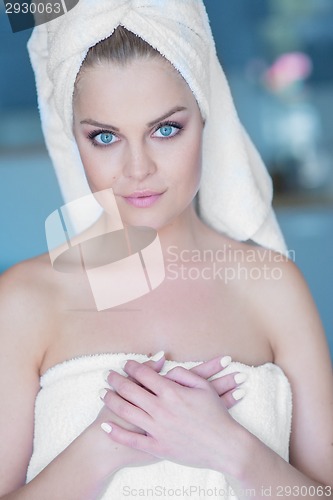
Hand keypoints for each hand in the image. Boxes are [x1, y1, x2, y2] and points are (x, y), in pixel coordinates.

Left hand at [100, 359, 244, 471]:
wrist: (225, 447)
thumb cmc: (217, 415)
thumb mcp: (204, 387)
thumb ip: (184, 374)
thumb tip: (167, 370)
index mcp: (172, 392)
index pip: (145, 374)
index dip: (133, 367)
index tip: (126, 363)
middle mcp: (161, 409)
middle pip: (130, 390)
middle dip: (116, 380)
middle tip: (107, 374)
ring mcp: (157, 429)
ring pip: (126, 412)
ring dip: (111, 400)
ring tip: (102, 392)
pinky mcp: (157, 448)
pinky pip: (132, 440)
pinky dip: (116, 433)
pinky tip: (105, 425)